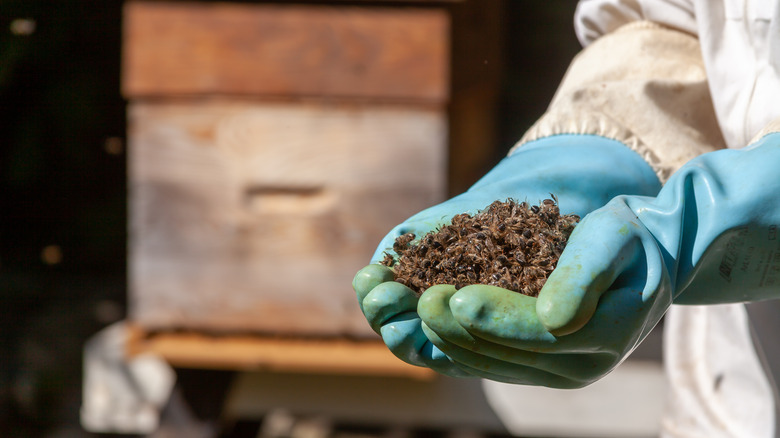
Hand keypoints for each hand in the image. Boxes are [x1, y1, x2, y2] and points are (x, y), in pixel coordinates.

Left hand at [427, 131, 779, 386]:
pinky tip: (424, 323)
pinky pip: (487, 363)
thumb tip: (553, 319)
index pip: (539, 333)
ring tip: (413, 311)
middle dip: (457, 327)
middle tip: (418, 300)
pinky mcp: (538, 368)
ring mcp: (557, 372)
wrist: (644, 260)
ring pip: (488, 363)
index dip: (494, 316)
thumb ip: (584, 276)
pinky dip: (453, 345)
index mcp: (604, 335)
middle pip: (506, 353)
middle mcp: (579, 367)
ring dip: (446, 339)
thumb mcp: (612, 241)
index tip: (453, 297)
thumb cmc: (626, 240)